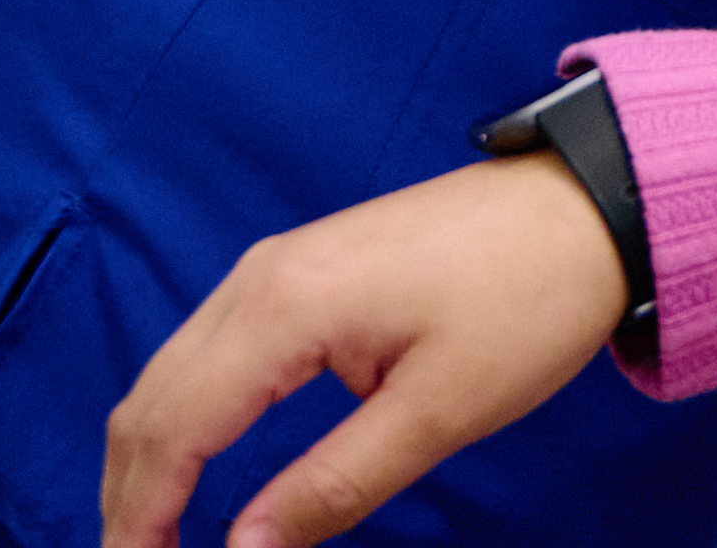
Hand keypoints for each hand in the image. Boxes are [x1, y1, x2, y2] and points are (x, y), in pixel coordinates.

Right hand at [101, 155, 624, 547]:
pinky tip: (193, 466)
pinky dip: (183, 417)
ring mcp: (278, 267)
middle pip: (151, 403)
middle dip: (128, 498)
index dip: (138, 519)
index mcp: (282, 308)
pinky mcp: (303, 270)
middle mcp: (258, 278)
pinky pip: (209, 350)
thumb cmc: (529, 299)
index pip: (170, 431)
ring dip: (149, 460)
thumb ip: (332, 487)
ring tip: (154, 538)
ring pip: (171, 375)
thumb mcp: (440, 413)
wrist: (588, 202)